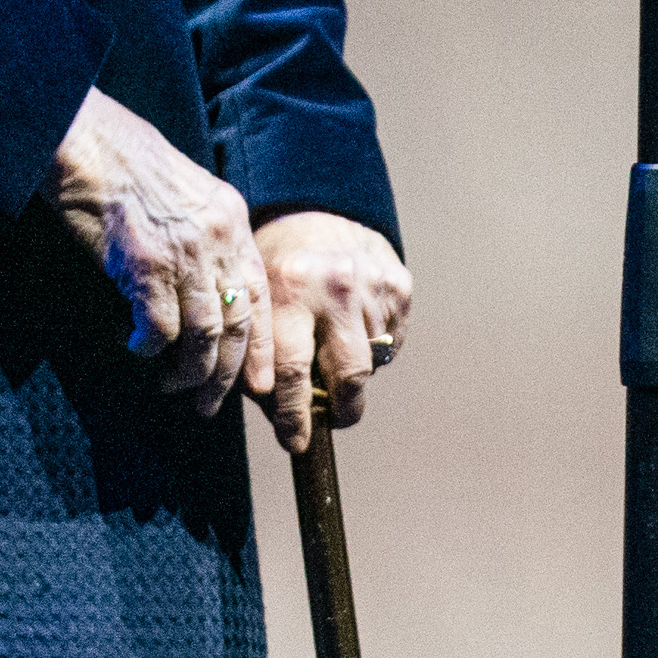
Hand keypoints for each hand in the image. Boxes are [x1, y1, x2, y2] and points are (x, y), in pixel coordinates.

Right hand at [49, 86, 264, 415]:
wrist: (89, 142)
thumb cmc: (129, 170)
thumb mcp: (187, 197)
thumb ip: (206, 240)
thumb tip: (207, 294)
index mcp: (233, 220)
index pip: (261, 296)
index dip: (260, 345)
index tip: (259, 383)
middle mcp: (219, 238)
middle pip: (238, 323)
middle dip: (226, 373)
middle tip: (209, 404)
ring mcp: (185, 252)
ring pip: (203, 334)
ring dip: (188, 371)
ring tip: (172, 387)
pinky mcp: (145, 265)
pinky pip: (157, 327)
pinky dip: (147, 348)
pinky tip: (134, 349)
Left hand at [248, 212, 412, 452]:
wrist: (315, 216)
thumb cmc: (276, 272)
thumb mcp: (257, 304)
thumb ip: (261, 355)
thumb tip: (281, 415)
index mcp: (290, 290)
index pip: (292, 371)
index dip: (294, 415)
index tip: (296, 442)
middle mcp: (336, 285)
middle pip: (348, 373)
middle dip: (342, 410)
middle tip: (334, 420)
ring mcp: (373, 283)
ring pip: (373, 361)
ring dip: (355, 374)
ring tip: (335, 360)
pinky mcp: (400, 284)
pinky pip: (392, 341)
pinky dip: (375, 351)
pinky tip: (355, 332)